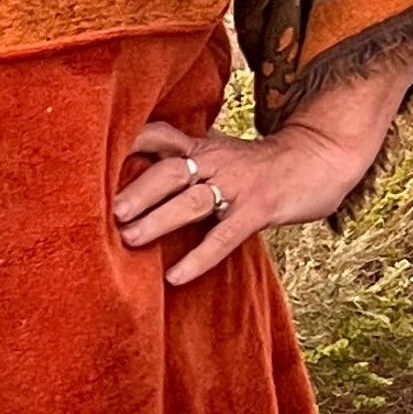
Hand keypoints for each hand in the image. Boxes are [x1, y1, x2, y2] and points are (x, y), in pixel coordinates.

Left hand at [112, 119, 374, 285]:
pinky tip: (176, 276)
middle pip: (168, 171)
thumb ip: (188, 157)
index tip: (94, 158)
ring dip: (159, 220)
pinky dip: (199, 257)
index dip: (128, 145)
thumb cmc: (260, 162)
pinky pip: (225, 236)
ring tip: (130, 239)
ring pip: (191, 201)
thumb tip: (143, 170)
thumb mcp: (222, 152)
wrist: (318, 158)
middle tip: (109, 212)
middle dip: (137, 191)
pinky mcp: (259, 210)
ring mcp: (237, 184)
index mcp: (202, 145)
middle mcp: (215, 160)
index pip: (159, 137)